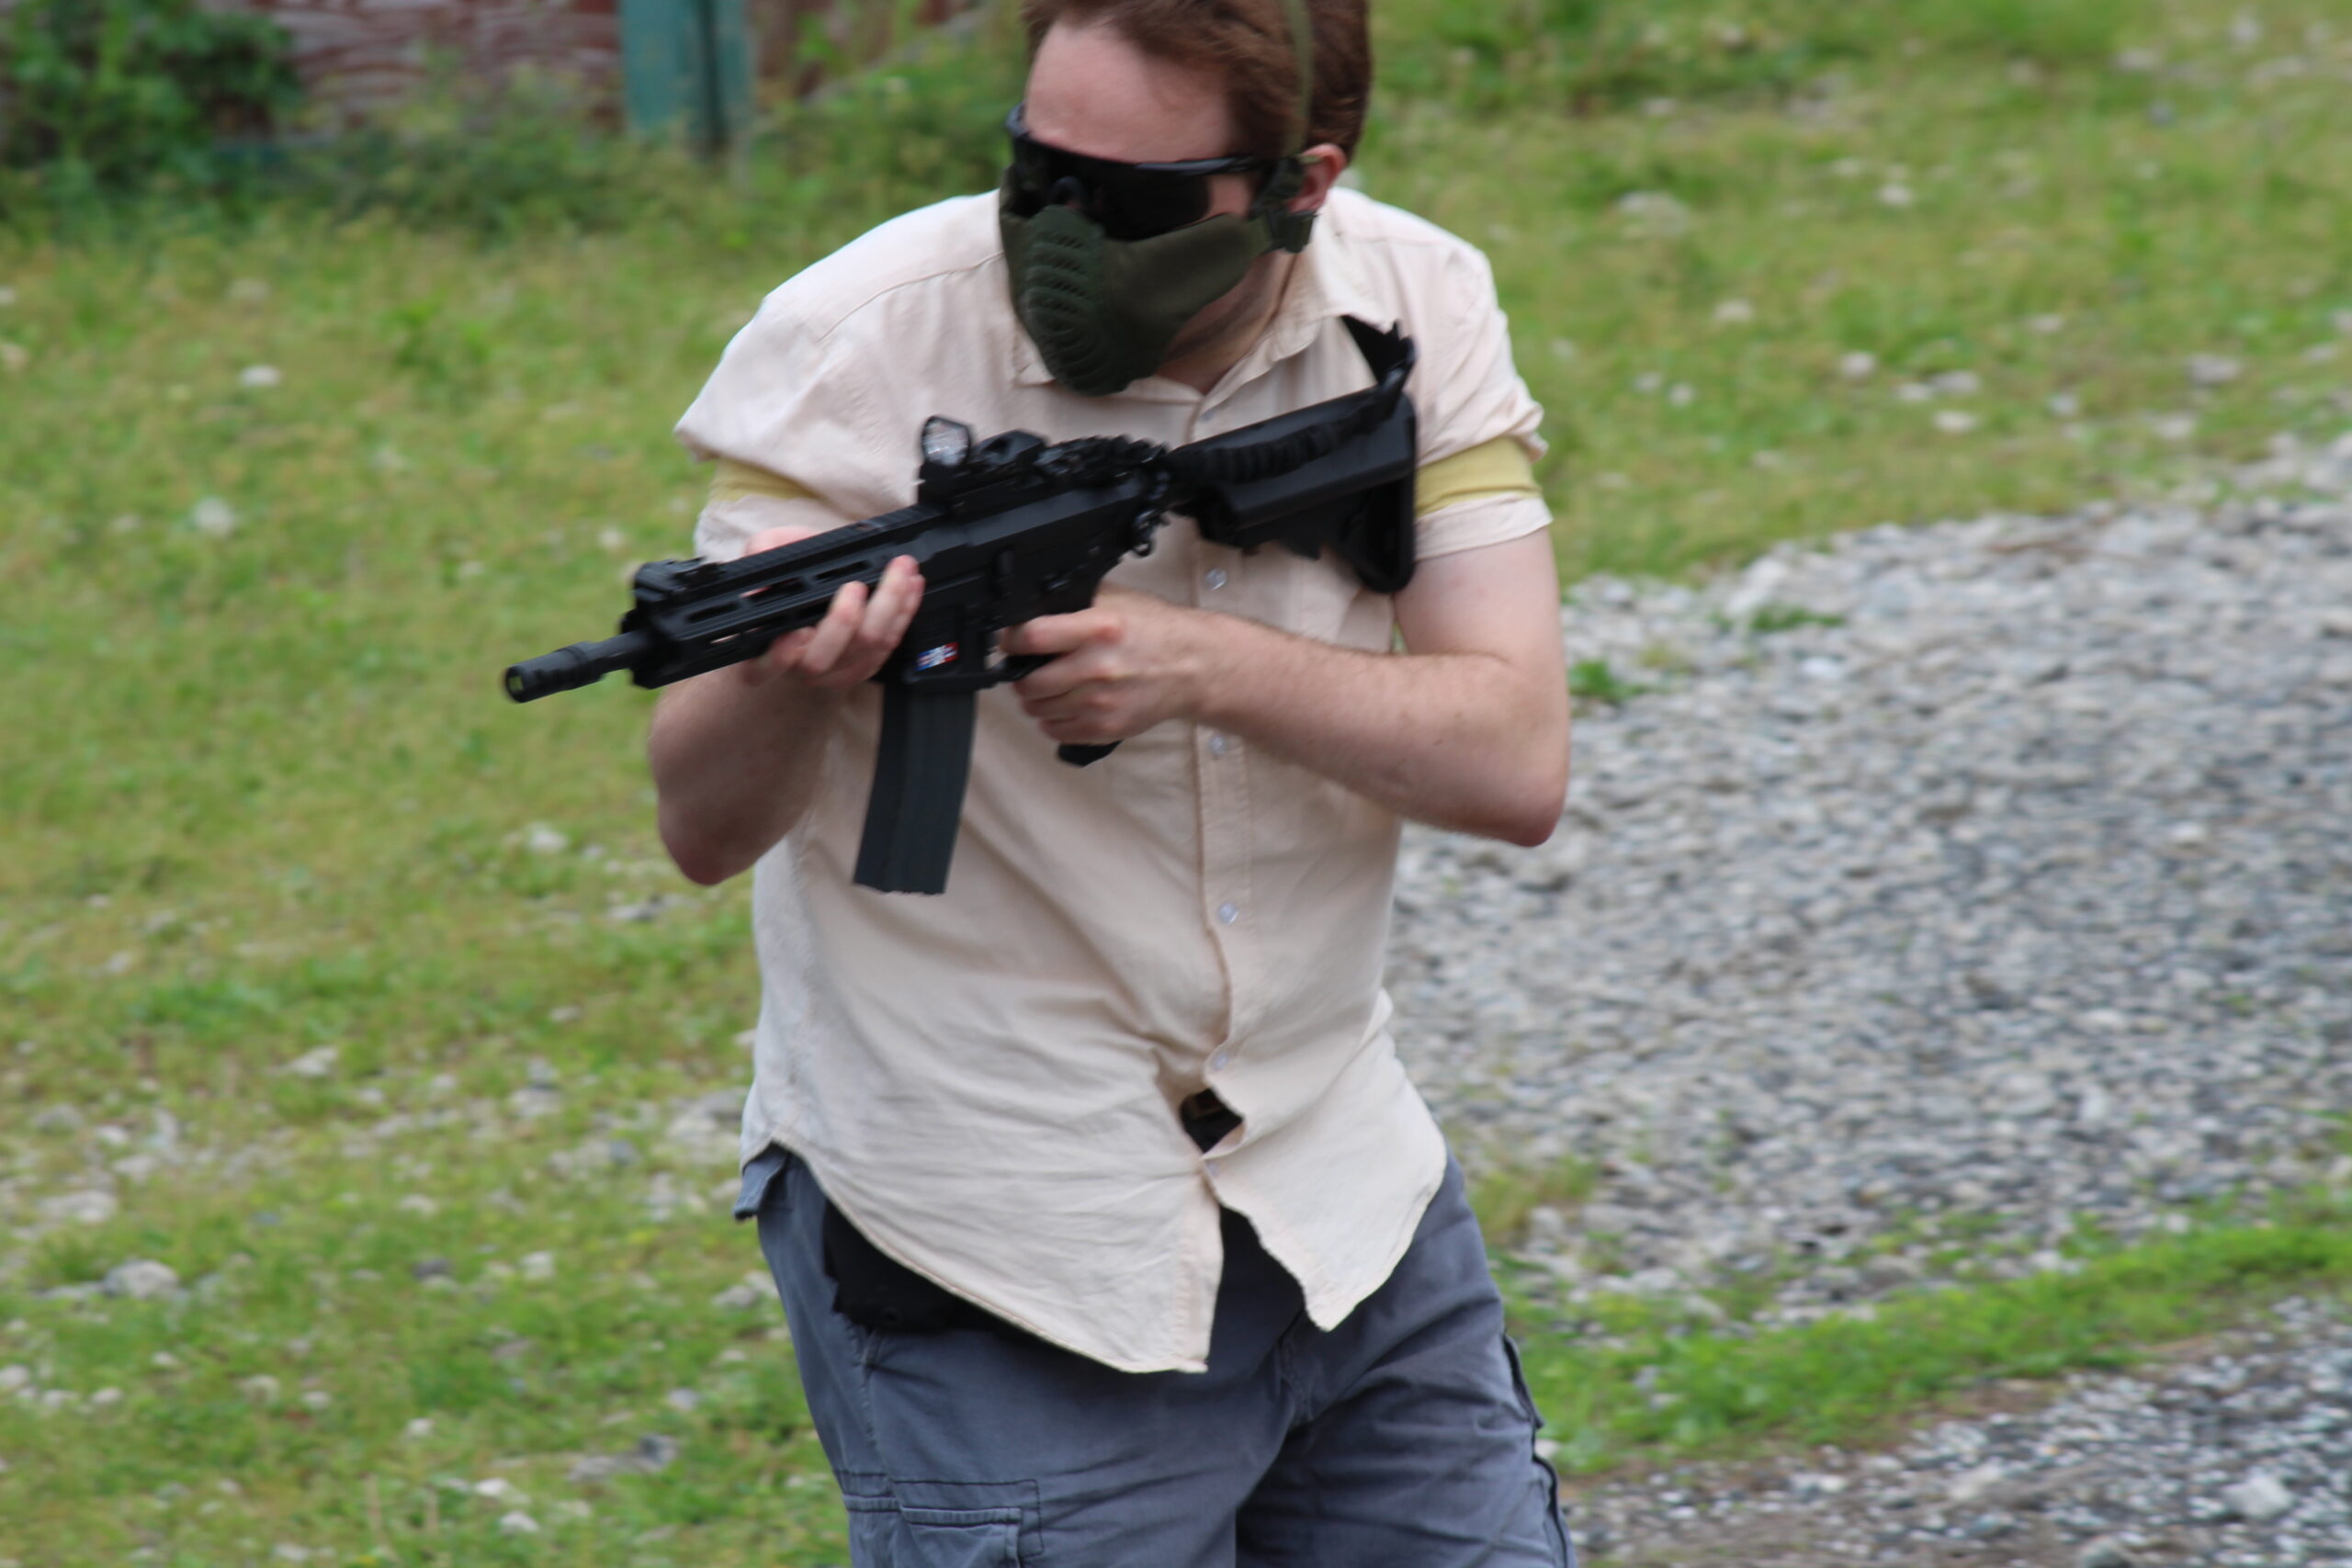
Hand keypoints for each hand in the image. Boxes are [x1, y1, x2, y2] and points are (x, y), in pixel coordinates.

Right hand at [734, 525, 923, 692]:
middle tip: (855, 586)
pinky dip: (903, 614)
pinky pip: (888, 645)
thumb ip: (764, 548)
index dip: (780, 655)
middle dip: (842, 621)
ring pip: (863, 650)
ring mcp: (834, 672)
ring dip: (886, 609)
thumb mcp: (771, 556)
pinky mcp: (865, 666)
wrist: (815, 597)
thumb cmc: (789, 582)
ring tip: (899, 571)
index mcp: (762, 650)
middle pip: (821, 659)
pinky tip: (910, 586)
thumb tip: (762, 550)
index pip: (763, 666)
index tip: (799, 629)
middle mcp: (797, 668)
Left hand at [1002, 585, 1208, 745]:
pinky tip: (1063, 706)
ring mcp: (1101, 703)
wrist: (1193, 667)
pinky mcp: (1106, 727)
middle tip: (1028, 669)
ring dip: (1035, 700)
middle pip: (1029, 682)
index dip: (1012, 641)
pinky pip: (1057, 732)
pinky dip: (1052, 721)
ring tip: (1047, 688)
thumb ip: (1075, 603)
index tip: (1010, 642)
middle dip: (1022, 676)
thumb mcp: (1117, 600)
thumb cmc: (1155, 632)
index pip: (1033, 637)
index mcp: (1099, 630)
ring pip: (1039, 710)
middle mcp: (1098, 667)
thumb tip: (1032, 608)